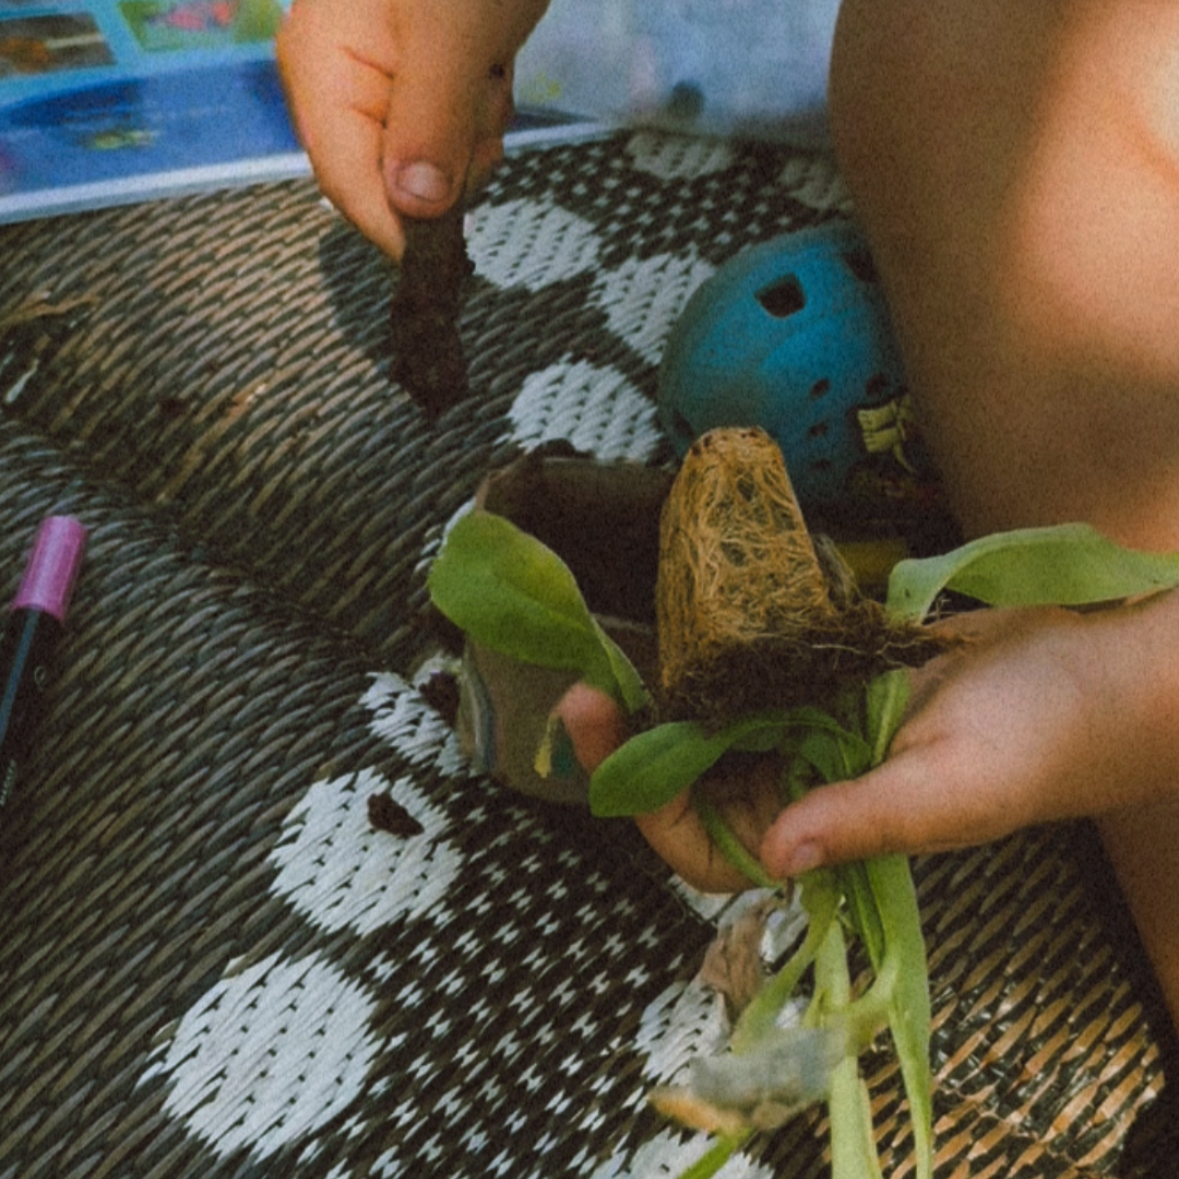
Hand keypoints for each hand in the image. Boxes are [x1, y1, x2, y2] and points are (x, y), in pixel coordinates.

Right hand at [276, 0, 548, 258]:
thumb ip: (432, 120)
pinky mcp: (417, 88)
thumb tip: (414, 208)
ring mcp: (378, 89)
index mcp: (321, 69)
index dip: (398, 232)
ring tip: (484, 69)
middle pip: (392, 187)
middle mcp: (338, 87)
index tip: (447, 256)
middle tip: (478, 96)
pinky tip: (488, 70)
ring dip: (473, 136)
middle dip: (451, 161)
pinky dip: (481, 118)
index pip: (347, 186)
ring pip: (431, 171)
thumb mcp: (453, 32)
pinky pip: (451, 142)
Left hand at [561, 592, 1178, 890]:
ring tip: (616, 646)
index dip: (648, 808)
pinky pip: (749, 668)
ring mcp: (807, 727)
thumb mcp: (957, 788)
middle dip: (631, 739)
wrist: (1089, 661)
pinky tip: (682, 615)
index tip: (603, 738)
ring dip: (664, 691)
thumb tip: (777, 855)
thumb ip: (868, 821)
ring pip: (711, 722)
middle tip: (586, 681)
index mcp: (824, 833)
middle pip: (691, 780)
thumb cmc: (1040, 739)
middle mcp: (802, 786)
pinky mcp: (820, 673)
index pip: (708, 849)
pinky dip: (714, 648)